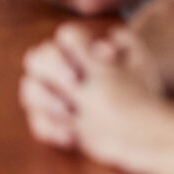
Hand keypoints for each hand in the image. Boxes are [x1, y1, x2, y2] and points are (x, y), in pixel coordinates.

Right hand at [21, 22, 166, 173]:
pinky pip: (38, 122)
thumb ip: (129, 45)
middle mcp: (59, 69)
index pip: (67, 36)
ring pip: (30, 88)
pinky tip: (71, 136)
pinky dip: (50, 128)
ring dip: (46, 99)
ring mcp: (51, 96)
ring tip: (71, 113)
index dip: (77, 45)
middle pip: (37, 57)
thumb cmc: (139, 89)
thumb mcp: (143, 65)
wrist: (142, 125)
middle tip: (75, 84)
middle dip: (54, 68)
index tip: (97, 59)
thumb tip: (105, 47)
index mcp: (80, 51)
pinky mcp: (51, 122)